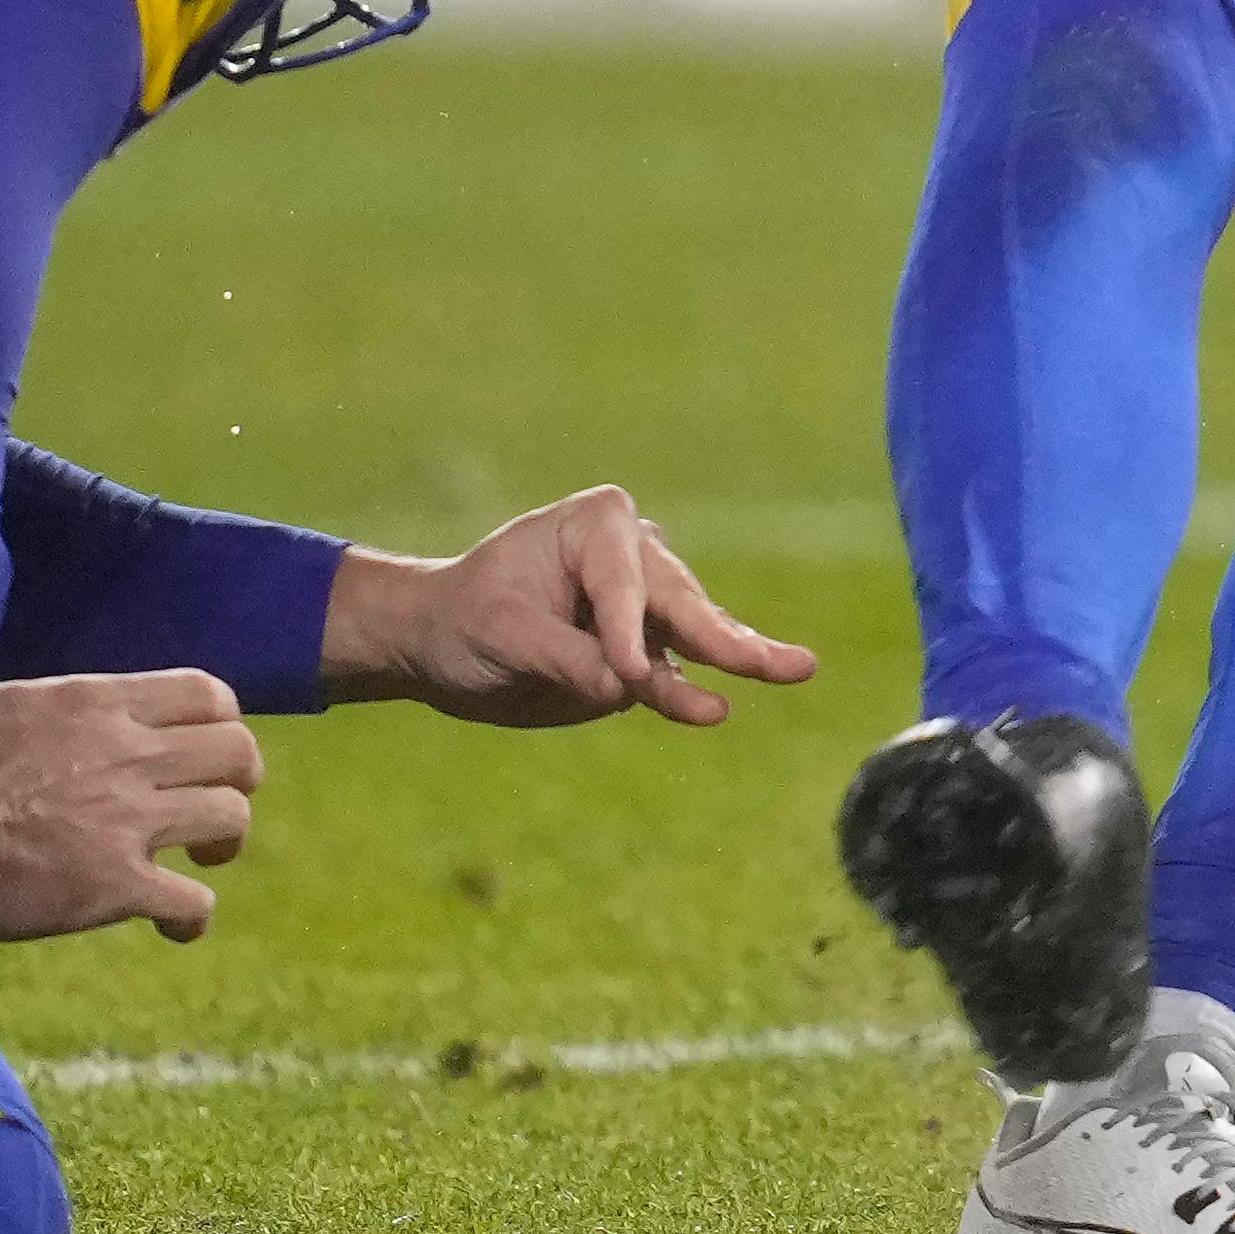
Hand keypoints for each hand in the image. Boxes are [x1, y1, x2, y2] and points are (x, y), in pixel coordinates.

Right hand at [0, 667, 258, 940]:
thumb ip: (53, 715)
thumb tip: (57, 722)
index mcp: (98, 703)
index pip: (208, 692)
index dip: (218, 722)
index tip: (196, 748)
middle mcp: (128, 755)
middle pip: (239, 752)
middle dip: (237, 779)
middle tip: (206, 803)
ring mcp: (127, 822)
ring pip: (231, 818)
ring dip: (223, 841)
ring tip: (198, 859)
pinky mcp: (114, 887)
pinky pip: (192, 904)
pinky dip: (193, 919)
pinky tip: (172, 927)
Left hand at [326, 488, 818, 730]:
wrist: (441, 642)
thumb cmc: (462, 621)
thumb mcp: (502, 637)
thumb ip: (566, 658)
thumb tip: (625, 687)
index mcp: (593, 526)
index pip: (623, 583)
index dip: (626, 632)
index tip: (624, 678)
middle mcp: (631, 553)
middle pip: (680, 602)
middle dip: (723, 636)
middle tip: (773, 663)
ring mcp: (643, 601)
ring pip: (691, 634)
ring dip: (733, 657)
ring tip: (793, 669)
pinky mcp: (644, 648)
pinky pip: (674, 670)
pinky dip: (694, 690)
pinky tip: (717, 707)